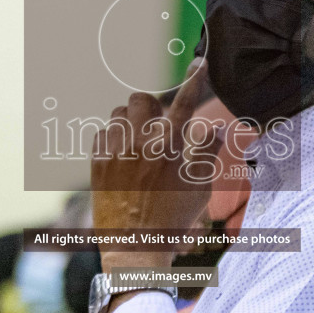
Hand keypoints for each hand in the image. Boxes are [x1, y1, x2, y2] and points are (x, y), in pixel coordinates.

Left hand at [91, 62, 223, 269]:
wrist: (135, 249)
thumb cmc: (173, 220)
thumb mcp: (199, 188)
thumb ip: (207, 153)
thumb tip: (217, 128)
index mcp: (169, 147)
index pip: (185, 103)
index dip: (194, 79)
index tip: (198, 62)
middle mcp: (139, 143)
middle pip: (141, 99)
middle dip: (152, 106)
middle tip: (158, 123)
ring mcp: (115, 152)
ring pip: (118, 113)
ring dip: (131, 120)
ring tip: (139, 140)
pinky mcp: (97, 163)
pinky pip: (102, 133)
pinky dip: (113, 137)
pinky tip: (123, 154)